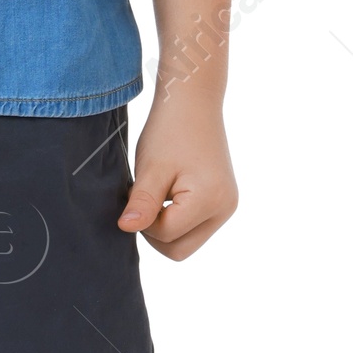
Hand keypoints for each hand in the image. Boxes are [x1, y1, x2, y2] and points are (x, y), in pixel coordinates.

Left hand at [118, 86, 238, 260]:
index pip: (166, 236)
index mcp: (211, 200)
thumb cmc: (170, 130)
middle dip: (155, 230)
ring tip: (157, 192)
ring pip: (186, 241)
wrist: (193, 103)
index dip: (143, 220)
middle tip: (144, 198)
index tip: (136, 192)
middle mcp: (225, 209)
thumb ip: (142, 203)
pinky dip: (175, 218)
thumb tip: (126, 229)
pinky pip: (193, 227)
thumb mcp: (151, 169)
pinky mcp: (221, 202)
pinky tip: (168, 192)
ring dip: (164, 225)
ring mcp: (226, 207)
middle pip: (179, 249)